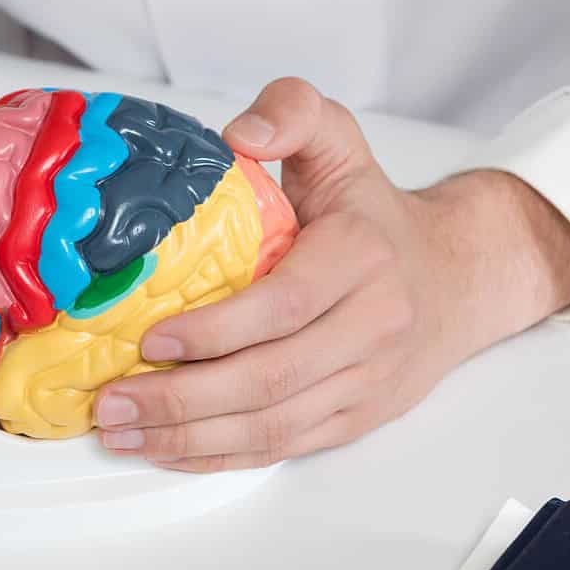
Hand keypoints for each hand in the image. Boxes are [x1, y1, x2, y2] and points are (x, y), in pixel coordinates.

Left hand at [94, 78, 569, 471]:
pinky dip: (222, 456)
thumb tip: (239, 136)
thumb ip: (293, 113)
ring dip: (191, 438)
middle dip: (183, 398)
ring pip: (273, 426)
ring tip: (123, 433)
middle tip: (114, 401)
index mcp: (361, 257)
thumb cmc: (373, 214)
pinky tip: (169, 450)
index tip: (150, 338)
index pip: (283, 306)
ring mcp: (365, 381)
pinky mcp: (355, 417)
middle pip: (271, 378)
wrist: (456, 277)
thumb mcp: (339, 141)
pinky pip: (285, 448)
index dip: (215, 330)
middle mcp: (371, 326)